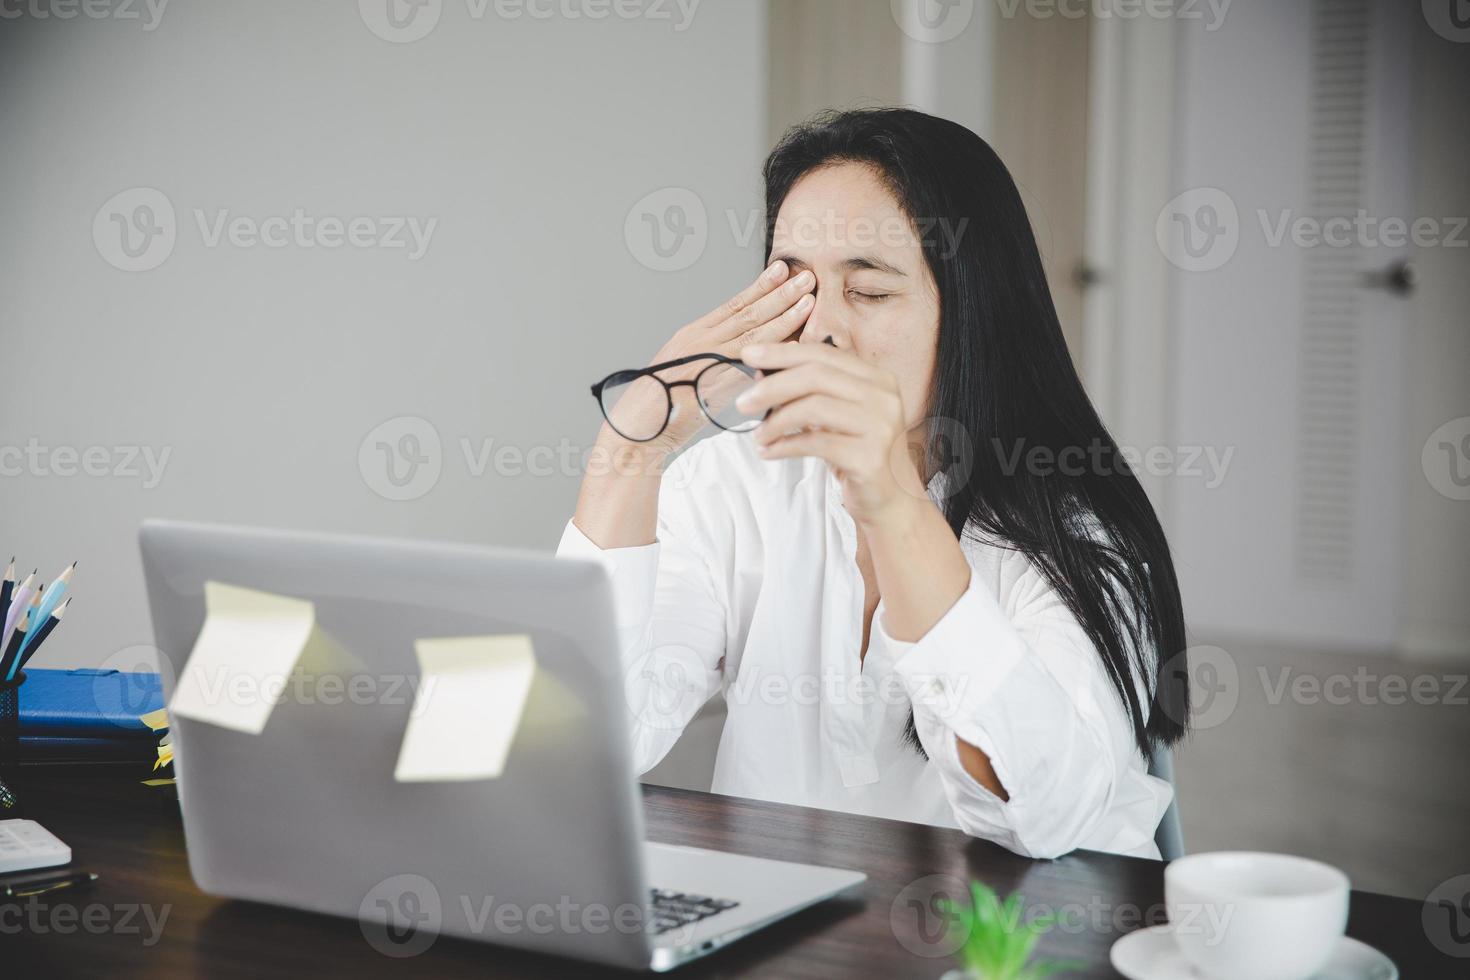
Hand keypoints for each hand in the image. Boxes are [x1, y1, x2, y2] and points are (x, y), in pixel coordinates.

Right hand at [605, 261, 815, 454]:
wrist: (639, 427)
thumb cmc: (661, 405)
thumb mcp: (686, 369)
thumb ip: (714, 358)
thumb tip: (748, 355)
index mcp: (693, 334)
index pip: (734, 304)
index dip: (760, 286)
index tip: (781, 270)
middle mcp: (700, 341)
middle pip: (747, 312)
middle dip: (779, 294)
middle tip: (806, 278)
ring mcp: (706, 359)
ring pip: (752, 332)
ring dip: (783, 315)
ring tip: (807, 300)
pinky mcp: (712, 382)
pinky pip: (750, 363)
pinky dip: (773, 351)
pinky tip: (795, 343)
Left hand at [736, 342, 926, 526]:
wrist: (890, 500)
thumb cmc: (857, 453)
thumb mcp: (835, 416)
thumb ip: (807, 392)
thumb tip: (760, 374)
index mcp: (876, 378)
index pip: (823, 354)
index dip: (782, 353)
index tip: (749, 355)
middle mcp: (883, 397)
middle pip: (816, 376)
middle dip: (772, 386)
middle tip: (743, 402)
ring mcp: (880, 426)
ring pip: (814, 408)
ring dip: (776, 421)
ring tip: (759, 435)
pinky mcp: (870, 457)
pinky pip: (816, 444)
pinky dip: (785, 447)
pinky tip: (769, 452)